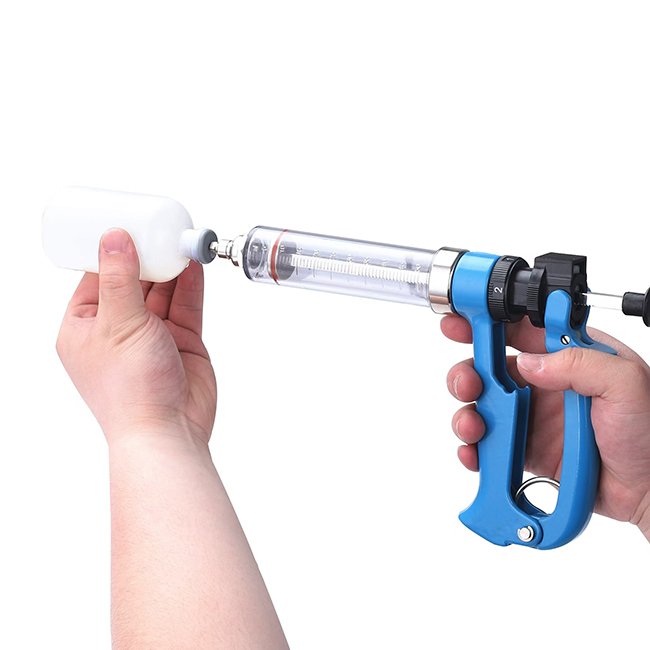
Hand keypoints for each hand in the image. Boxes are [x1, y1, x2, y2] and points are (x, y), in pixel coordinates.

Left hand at [56, 229, 216, 445]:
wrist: (167, 429)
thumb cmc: (130, 389)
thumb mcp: (118, 323)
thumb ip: (119, 278)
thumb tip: (114, 238)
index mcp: (86, 327)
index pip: (97, 277)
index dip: (112, 250)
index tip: (127, 224)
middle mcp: (118, 329)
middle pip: (133, 280)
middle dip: (148, 256)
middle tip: (160, 229)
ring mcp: (151, 335)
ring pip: (162, 291)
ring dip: (171, 268)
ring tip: (181, 241)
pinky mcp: (181, 341)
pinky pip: (185, 306)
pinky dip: (190, 285)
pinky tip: (193, 265)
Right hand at [441, 314, 649, 538]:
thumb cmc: (649, 433)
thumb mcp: (626, 382)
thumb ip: (579, 363)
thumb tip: (527, 365)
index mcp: (566, 355)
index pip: (518, 329)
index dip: (485, 322)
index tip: (460, 322)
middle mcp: (544, 383)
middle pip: (488, 368)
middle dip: (468, 372)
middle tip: (469, 385)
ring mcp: (532, 417)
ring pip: (481, 406)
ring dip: (466, 413)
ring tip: (473, 427)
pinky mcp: (525, 449)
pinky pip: (488, 445)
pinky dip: (473, 449)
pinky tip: (475, 453)